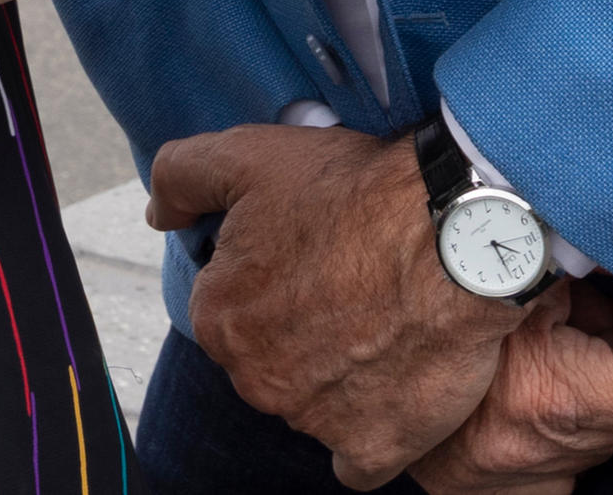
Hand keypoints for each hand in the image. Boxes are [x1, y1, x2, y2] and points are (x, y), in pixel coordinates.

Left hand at [155, 125, 536, 488]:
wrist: (453, 234)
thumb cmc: (356, 192)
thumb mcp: (249, 154)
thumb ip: (181, 176)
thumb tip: (159, 213)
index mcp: (221, 316)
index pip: (232, 302)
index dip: (271, 271)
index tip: (312, 249)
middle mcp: (255, 378)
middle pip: (270, 356)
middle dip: (301, 326)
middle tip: (352, 281)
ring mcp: (313, 419)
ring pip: (313, 402)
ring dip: (339, 373)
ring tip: (387, 317)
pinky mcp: (373, 446)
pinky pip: (358, 458)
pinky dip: (370, 432)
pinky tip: (390, 389)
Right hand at [410, 279, 612, 494]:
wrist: (333, 299)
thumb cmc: (429, 259)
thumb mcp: (521, 258)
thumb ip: (579, 265)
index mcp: (545, 399)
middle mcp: (520, 453)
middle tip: (582, 297)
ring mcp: (492, 479)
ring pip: (586, 447)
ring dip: (580, 386)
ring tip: (542, 328)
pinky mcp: (465, 484)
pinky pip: (540, 476)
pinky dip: (545, 432)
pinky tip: (524, 378)